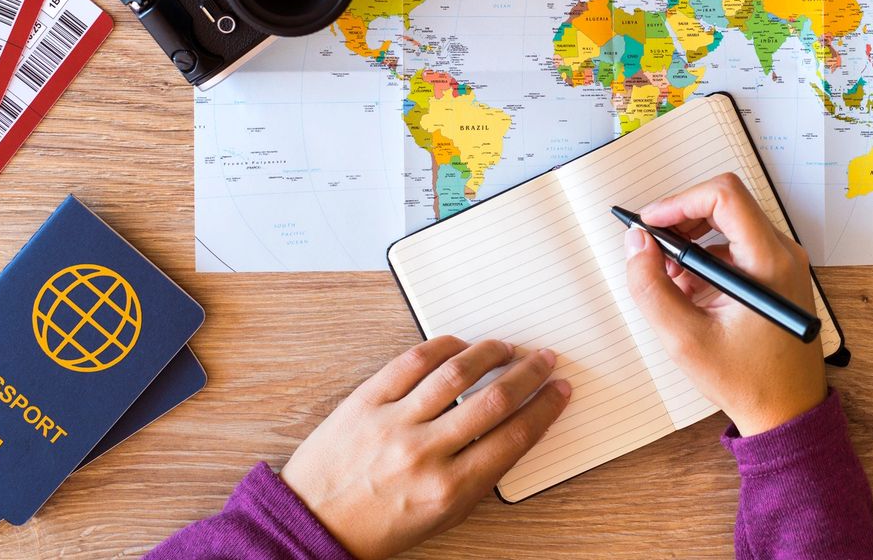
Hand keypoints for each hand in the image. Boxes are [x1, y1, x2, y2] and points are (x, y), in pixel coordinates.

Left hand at [280, 337, 569, 559]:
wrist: (313, 524)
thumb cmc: (377, 526)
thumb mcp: (441, 515)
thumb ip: (478, 476)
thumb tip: (513, 430)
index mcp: (449, 489)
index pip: (515, 437)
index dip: (545, 408)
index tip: (558, 391)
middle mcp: (425, 453)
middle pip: (494, 399)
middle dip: (528, 374)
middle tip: (543, 360)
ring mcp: (393, 423)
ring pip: (456, 373)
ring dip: (490, 353)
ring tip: (506, 348)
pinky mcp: (365, 401)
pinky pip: (411, 361)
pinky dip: (442, 347)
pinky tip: (459, 346)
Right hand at [623, 173, 825, 436]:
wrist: (788, 411)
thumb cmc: (747, 381)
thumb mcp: (685, 339)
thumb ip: (651, 287)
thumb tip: (636, 243)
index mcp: (768, 262)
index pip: (724, 196)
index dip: (679, 201)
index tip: (650, 223)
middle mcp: (782, 253)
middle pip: (725, 204)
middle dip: (680, 221)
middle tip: (651, 249)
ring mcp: (782, 262)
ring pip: (728, 223)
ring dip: (691, 241)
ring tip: (667, 278)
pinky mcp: (776, 273)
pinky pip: (736, 245)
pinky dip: (705, 258)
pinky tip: (688, 290)